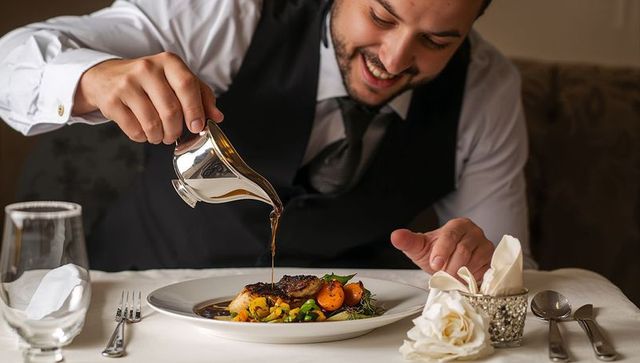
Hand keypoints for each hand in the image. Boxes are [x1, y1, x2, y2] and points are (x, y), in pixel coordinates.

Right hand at [73, 52, 223, 143]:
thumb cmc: (150, 81)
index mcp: (168, 62)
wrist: (106, 76)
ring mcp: (126, 84)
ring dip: (160, 136)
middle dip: (176, 130)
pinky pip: (134, 129)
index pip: (187, 85)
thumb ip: (200, 95)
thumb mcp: (176, 79)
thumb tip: (217, 117)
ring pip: (152, 123)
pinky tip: (144, 132)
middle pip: (171, 109)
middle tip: (175, 136)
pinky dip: (143, 137)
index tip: (197, 127)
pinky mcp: (111, 100)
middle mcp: (147, 68)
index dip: (195, 110)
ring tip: (160, 135)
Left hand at [390, 218, 494, 280]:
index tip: (434, 265)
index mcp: (457, 225)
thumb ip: (408, 241)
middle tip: (442, 275)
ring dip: (460, 274)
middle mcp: (474, 232)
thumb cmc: (435, 255)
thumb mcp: (419, 248)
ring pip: (474, 262)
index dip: (442, 251)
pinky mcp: (493, 260)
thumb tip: (395, 236)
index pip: (451, 235)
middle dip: (449, 267)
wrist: (450, 266)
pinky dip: (472, 278)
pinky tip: (465, 280)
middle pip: (463, 250)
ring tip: (451, 277)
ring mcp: (486, 245)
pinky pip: (485, 270)